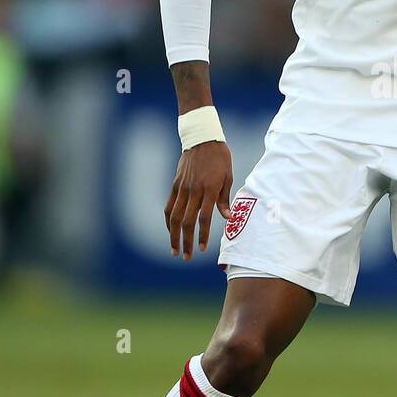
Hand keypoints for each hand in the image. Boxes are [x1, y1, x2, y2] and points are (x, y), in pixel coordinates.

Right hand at [164, 140, 232, 259]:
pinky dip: (168, 220)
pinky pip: (169, 206)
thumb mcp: (228, 176)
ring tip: (174, 250)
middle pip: (187, 221)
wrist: (202, 139)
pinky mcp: (175, 185)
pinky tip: (170, 231)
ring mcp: (183, 188)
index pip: (204, 218)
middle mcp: (194, 190)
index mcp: (210, 189)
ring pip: (174, 216)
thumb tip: (228, 218)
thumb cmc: (220, 158)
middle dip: (187, 241)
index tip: (202, 249)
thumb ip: (225, 199)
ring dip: (173, 236)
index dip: (202, 235)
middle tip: (187, 257)